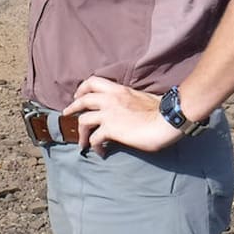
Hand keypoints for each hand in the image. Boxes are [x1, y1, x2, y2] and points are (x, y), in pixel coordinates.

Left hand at [64, 76, 183, 156]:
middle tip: (67, 114)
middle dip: (73, 107)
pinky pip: (94, 138)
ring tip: (82, 142)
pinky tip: (100, 152)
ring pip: (83, 120)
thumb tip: (131, 104)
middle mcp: (110, 99)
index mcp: (118, 90)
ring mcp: (109, 114)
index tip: (78, 94)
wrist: (166, 120)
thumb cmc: (161, 110)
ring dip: (81, 132)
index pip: (94, 81)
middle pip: (83, 100)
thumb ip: (130, 99)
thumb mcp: (142, 97)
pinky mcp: (111, 129)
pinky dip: (94, 146)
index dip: (82, 88)